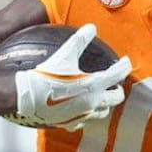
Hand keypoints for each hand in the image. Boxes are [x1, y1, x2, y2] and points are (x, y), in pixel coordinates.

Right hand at [13, 24, 132, 130]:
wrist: (26, 98)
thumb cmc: (46, 76)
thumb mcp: (64, 55)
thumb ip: (79, 40)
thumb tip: (91, 27)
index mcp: (94, 85)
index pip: (118, 75)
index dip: (124, 66)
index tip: (125, 61)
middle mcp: (93, 102)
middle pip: (116, 98)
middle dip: (118, 89)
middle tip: (114, 82)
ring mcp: (83, 116)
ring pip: (103, 112)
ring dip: (105, 103)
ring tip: (101, 95)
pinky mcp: (71, 123)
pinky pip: (85, 121)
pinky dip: (87, 114)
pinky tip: (81, 108)